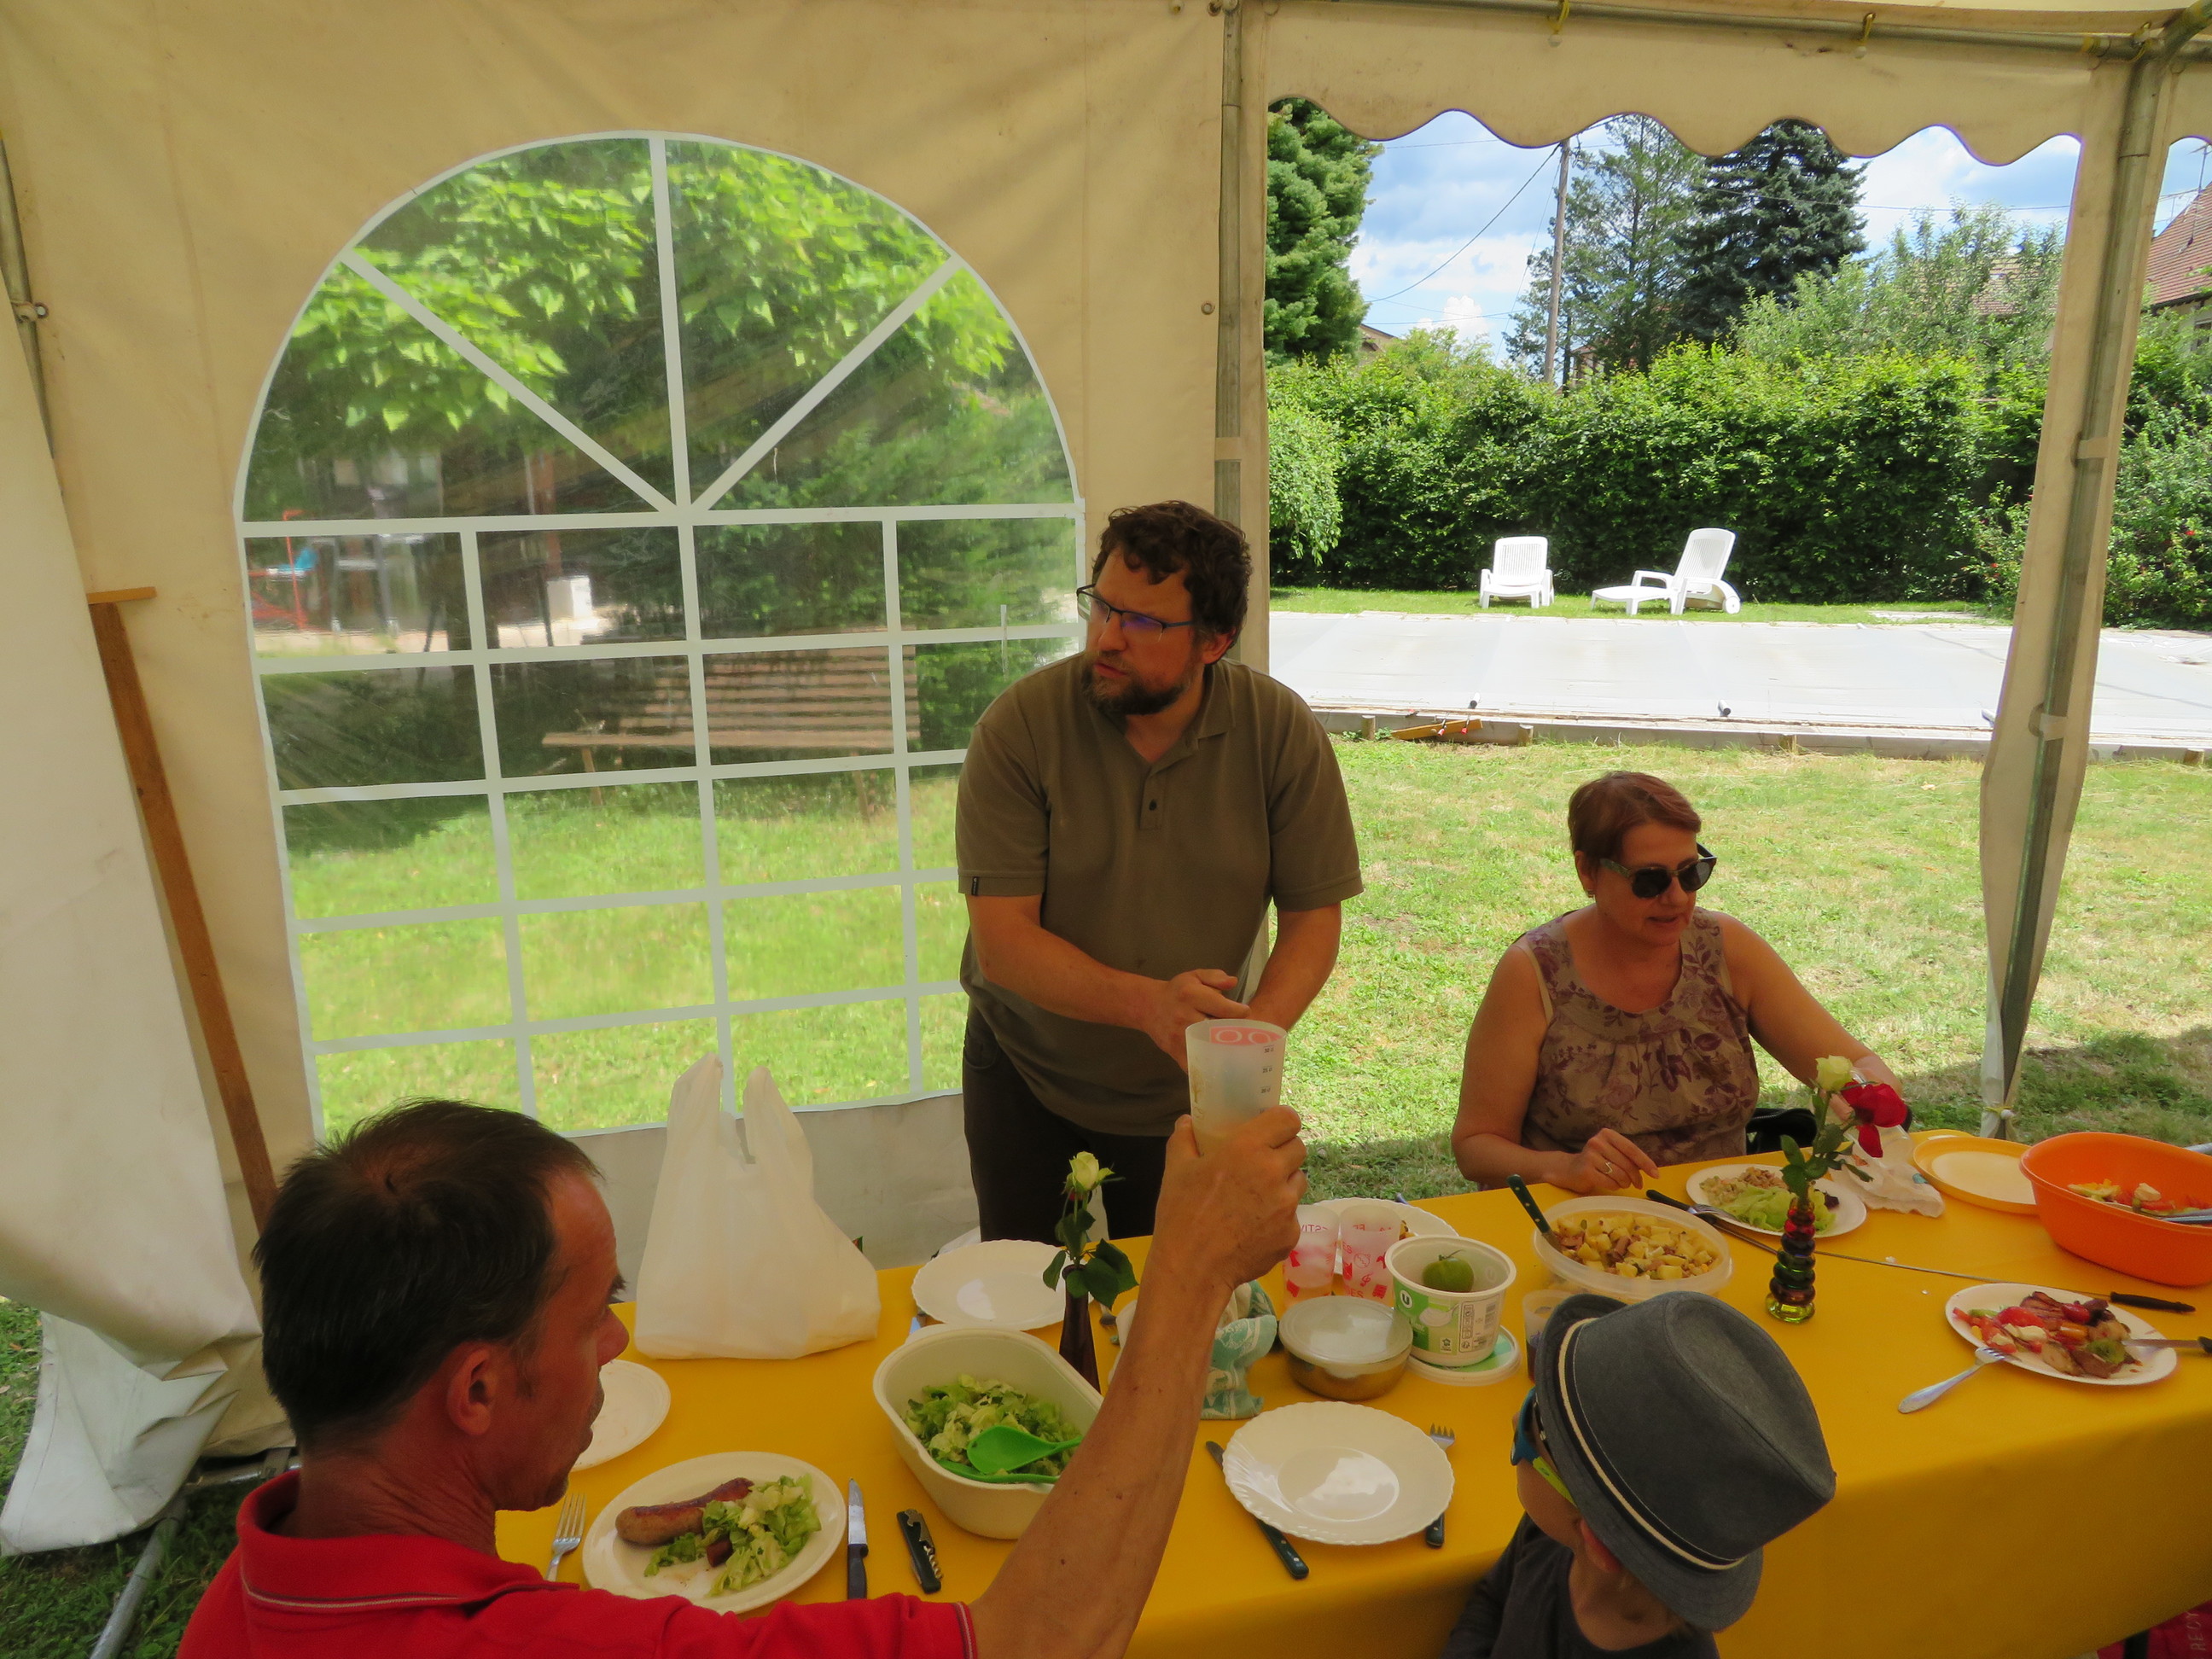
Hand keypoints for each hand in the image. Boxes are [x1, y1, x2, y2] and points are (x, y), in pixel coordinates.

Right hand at [1138, 969, 1248, 1068]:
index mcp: (1191, 995)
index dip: (1240, 1012)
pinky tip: (1220, 1061)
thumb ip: (1215, 977)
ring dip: (1225, 1049)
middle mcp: (1184, 1016)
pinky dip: (1209, 1066)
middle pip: (1219, 1029)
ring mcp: (1180, 1037)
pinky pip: (1197, 1063)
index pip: (1223, 1008)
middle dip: (1235, 1031)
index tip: (1244, 1012)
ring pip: (1210, 1048)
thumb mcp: (1195, 976)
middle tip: (1243, 1031)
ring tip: (1235, 1045)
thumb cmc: (1178, 991)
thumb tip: (1233, 982)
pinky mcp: (1176, 1052)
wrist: (1149, 1006)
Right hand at [1149, 1108, 1304, 1297]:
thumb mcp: (1176, 1171)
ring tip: (1259, 1198)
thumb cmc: (1181, 1214)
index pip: (1288, 1119)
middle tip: (1262, 1165)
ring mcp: (1287, 1206)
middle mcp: (1274, 1172)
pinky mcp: (1291, 1234)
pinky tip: (1254, 1229)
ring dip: (1284, 1184)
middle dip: (1283, 1153)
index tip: (1270, 1131)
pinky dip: (1278, 1219)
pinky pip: (1292, 1217)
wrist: (1193, 1269)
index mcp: (1248, 1149)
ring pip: (1299, 1182)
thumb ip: (1184, 1139)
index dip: (1281, 1122)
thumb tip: (1187, 1122)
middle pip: (1298, 1149)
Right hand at [1553, 1128, 1656, 1195]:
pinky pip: (1610, 1183)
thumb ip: (1628, 1157)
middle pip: (1627, 1164)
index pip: (1631, 1149)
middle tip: (1637, 1184)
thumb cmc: (1597, 1161)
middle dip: (1636, 1177)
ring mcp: (1590, 1156)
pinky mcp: (1586, 1171)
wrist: (1569, 1169)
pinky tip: (1611, 1184)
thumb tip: (1651, 1169)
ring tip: (1622, 1184)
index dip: (1646, 1163)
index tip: (1656, 1174)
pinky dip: (1614, 1186)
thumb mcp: (1612, 1152)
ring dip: (1625, 1183)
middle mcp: (1597, 1142)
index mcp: (1607, 1134)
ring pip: (1620, 1175)